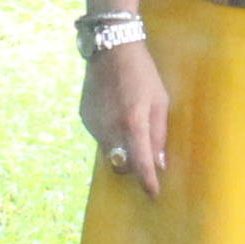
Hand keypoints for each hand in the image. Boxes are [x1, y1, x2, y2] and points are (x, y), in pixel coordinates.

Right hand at [80, 43, 171, 195]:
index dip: (147, 182)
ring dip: (121, 149)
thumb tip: (159, 163)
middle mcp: (110, 128)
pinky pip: (99, 137)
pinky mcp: (84, 118)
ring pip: (109, 152)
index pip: (141, 164)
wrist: (111, 49)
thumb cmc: (143, 73)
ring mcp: (94, 124)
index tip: (153, 194)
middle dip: (133, 166)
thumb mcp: (160, 101)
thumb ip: (159, 134)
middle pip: (122, 164)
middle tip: (144, 153)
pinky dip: (110, 135)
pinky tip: (115, 113)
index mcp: (133, 124)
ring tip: (129, 124)